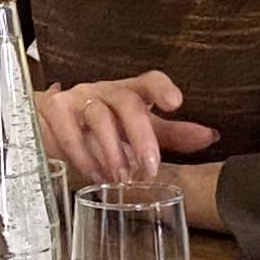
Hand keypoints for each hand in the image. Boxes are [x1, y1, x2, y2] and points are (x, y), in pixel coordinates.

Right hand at [34, 71, 218, 192]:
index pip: (147, 81)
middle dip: (140, 134)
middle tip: (150, 166)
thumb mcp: (135, 132)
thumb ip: (171, 135)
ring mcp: (77, 98)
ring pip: (97, 117)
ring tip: (121, 178)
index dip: (161, 88)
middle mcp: (103, 91)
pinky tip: (94, 175)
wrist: (48, 125)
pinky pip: (69, 133)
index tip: (175, 103)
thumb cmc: (99, 128)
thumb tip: (211, 136)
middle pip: (125, 101)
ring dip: (112, 151)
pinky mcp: (53, 111)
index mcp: (128, 93)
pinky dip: (83, 157)